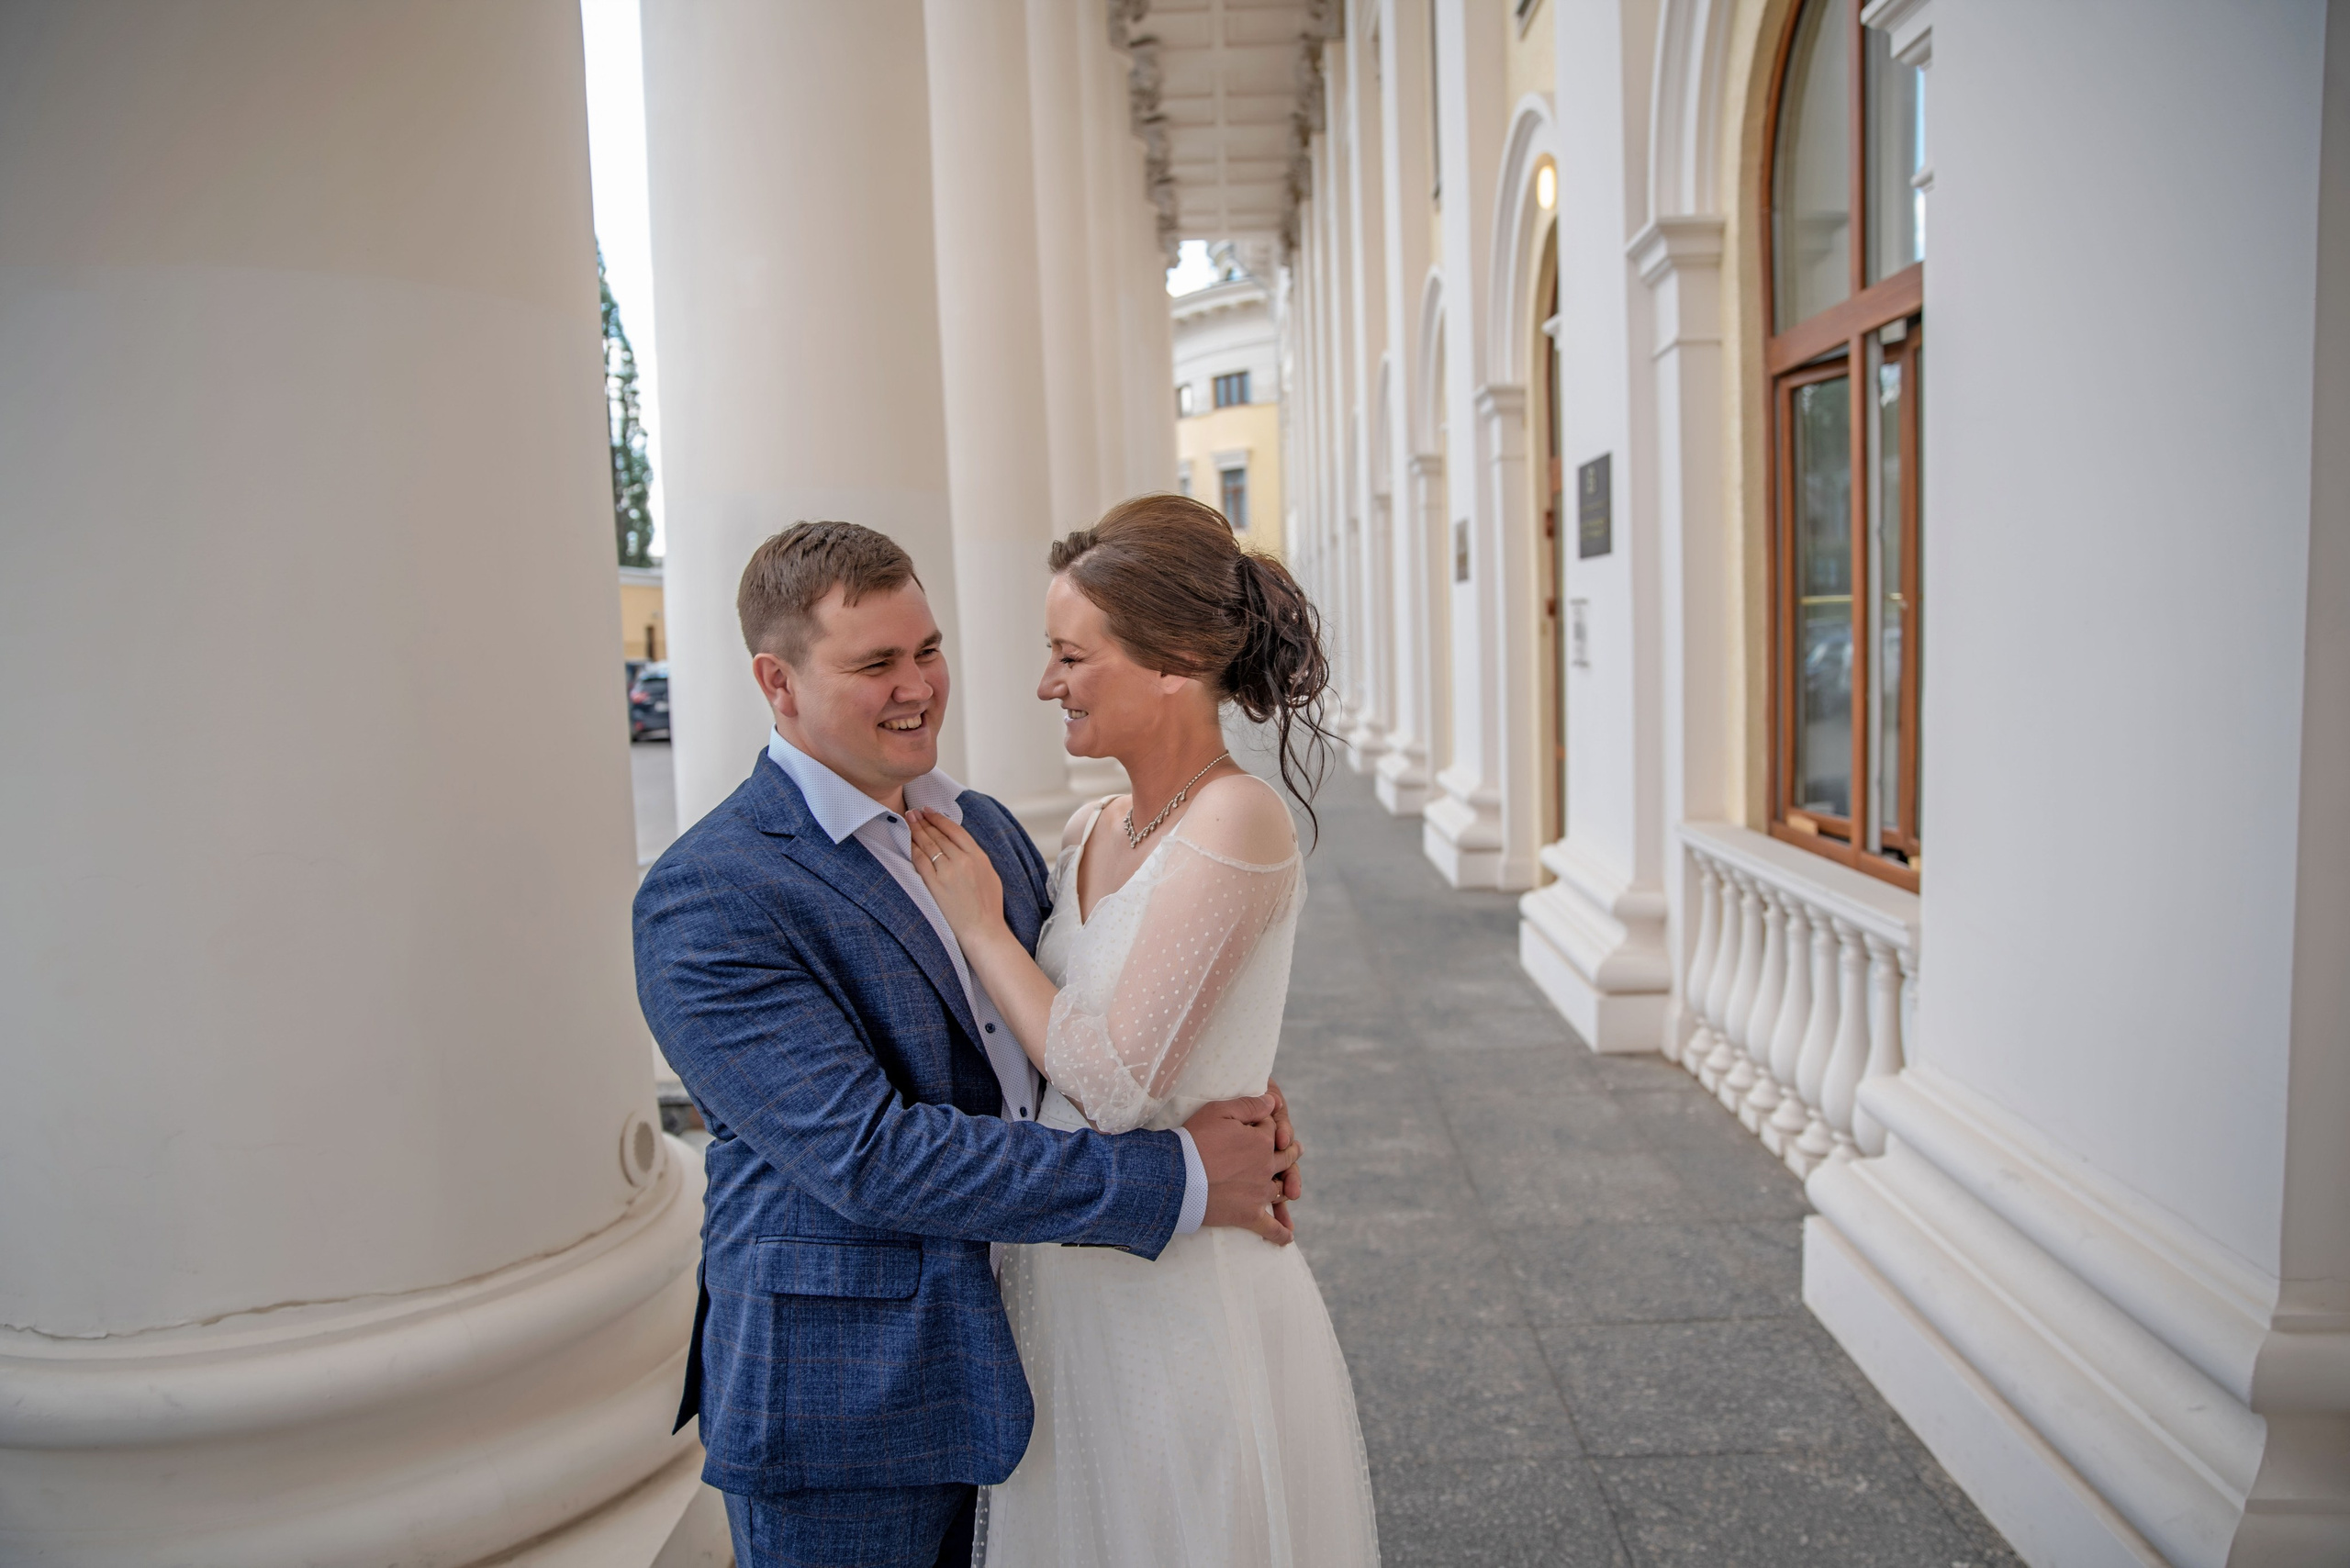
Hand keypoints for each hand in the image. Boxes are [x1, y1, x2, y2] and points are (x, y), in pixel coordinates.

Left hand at [906, 809, 1007, 948]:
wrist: (983, 929)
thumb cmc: (989, 906)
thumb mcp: (989, 874)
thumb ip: (976, 857)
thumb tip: (961, 846)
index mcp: (978, 856)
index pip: (955, 830)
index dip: (939, 818)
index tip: (929, 810)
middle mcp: (962, 860)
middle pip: (939, 835)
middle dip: (924, 821)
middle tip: (913, 811)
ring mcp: (948, 872)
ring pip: (929, 845)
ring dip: (917, 830)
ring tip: (909, 821)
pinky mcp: (935, 885)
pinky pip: (921, 862)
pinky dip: (913, 850)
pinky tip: (908, 842)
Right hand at [1184, 1092, 1299, 1245]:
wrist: (1177, 1176)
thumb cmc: (1194, 1140)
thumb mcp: (1219, 1111)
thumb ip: (1250, 1105)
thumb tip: (1274, 1102)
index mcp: (1262, 1141)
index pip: (1272, 1129)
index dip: (1266, 1124)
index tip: (1261, 1123)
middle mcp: (1267, 1167)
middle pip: (1285, 1157)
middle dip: (1290, 1151)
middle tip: (1296, 1150)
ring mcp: (1260, 1193)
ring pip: (1281, 1189)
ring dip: (1288, 1185)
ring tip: (1291, 1186)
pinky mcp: (1249, 1215)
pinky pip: (1270, 1227)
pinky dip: (1280, 1233)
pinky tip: (1288, 1236)